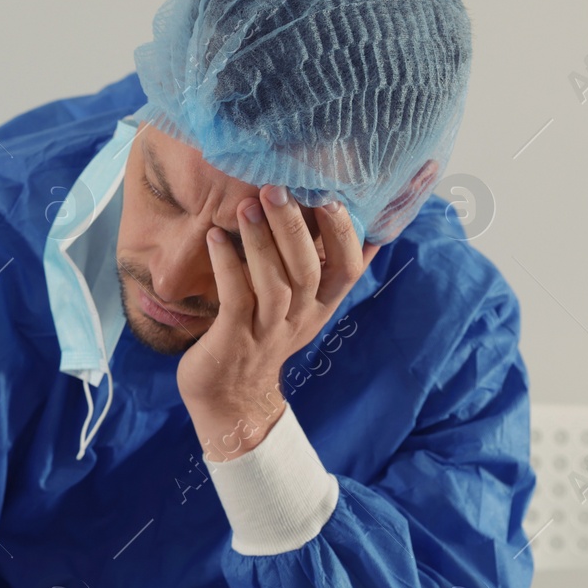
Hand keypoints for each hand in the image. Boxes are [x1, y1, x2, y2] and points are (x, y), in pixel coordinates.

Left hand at [178, 185, 378, 460]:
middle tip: (276, 188)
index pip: (347, 270)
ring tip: (245, 206)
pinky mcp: (233, 339)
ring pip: (274, 283)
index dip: (343, 234)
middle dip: (294, 226)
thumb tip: (373, 232)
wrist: (230, 399)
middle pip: (308, 269)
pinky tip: (214, 238)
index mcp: (320, 307)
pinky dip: (227, 265)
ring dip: (260, 241)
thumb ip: (331, 273)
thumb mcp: (306, 308)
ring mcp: (266, 330)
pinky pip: (235, 298)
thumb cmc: (264, 339)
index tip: (332, 196)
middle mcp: (299, 318)